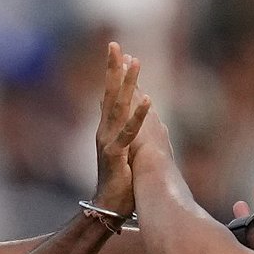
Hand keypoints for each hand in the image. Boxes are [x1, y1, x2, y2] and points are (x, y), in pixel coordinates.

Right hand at [94, 42, 149, 217]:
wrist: (109, 207)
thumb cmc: (120, 181)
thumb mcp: (122, 151)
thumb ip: (123, 131)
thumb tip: (123, 118)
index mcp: (107, 130)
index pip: (110, 95)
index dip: (114, 73)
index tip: (119, 51)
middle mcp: (104, 131)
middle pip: (109, 94)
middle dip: (113, 69)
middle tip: (114, 45)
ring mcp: (108, 142)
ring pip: (118, 107)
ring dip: (127, 83)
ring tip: (135, 63)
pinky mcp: (115, 155)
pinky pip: (129, 132)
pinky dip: (139, 116)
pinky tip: (148, 100)